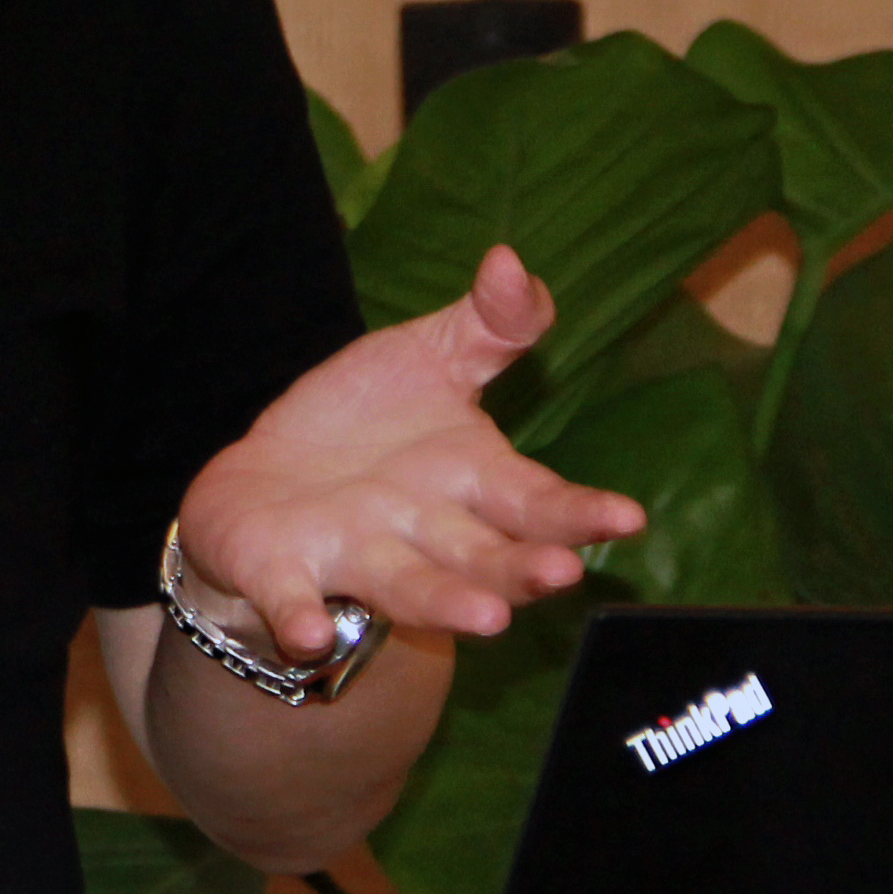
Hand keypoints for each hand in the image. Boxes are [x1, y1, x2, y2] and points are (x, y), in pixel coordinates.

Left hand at [177, 244, 645, 660]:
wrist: (266, 481)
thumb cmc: (370, 425)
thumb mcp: (429, 359)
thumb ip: (489, 324)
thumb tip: (512, 262)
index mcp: (473, 482)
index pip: (537, 501)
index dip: (580, 513)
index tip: (625, 516)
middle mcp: (427, 533)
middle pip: (486, 556)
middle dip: (523, 567)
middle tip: (561, 573)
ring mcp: (357, 557)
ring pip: (410, 587)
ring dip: (445, 603)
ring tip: (485, 621)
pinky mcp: (285, 574)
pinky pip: (295, 600)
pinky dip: (301, 616)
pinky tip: (308, 631)